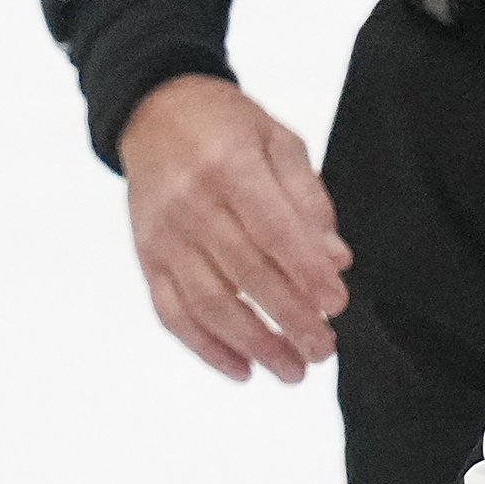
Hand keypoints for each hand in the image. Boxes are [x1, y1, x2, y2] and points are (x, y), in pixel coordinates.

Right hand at [115, 75, 350, 383]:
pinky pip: (171, 311)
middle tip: (324, 350)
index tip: (338, 304)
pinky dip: (205, 347)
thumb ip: (309, 199)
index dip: (307, 272)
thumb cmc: (227, 126)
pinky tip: (241, 369)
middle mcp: (190, 206)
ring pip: (207, 303)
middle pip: (244, 275)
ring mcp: (163, 236)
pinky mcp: (146, 257)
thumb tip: (336, 259)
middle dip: (289, 320)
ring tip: (293, 370)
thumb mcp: (280, 142)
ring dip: (252, 345)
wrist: (153, 113)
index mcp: (229, 169)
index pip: (274, 231)